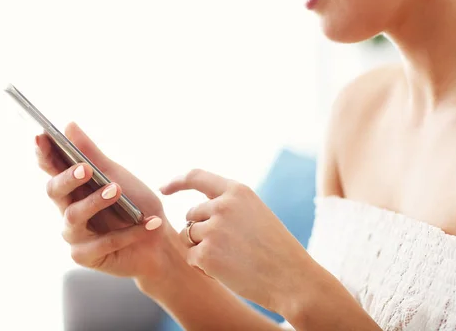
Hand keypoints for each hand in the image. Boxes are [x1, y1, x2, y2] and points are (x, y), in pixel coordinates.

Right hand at [35, 122, 182, 280]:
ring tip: (117, 190)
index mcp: (73, 188)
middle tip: (85, 169)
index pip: (51, 168)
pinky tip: (151, 222)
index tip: (41, 136)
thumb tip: (68, 125)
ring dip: (96, 202)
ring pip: (74, 216)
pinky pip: (102, 242)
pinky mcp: (85, 256)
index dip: (44, 153)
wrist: (159, 243)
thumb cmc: (136, 206)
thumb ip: (92, 155)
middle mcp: (68, 210)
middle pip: (54, 192)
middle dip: (68, 179)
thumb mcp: (118, 176)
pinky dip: (129, 232)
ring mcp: (74, 235)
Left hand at [159, 169, 315, 312]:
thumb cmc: (276, 249)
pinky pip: (191, 257)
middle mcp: (222, 205)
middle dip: (201, 230)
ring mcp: (212, 229)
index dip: (177, 182)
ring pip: (189, 236)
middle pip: (192, 215)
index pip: (196, 176)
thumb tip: (194, 213)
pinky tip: (226, 271)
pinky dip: (202, 266)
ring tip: (231, 258)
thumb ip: (229, 206)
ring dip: (201, 248)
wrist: (292, 279)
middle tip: (229, 248)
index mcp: (237, 191)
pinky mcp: (206, 254)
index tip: (164, 189)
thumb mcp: (256, 214)